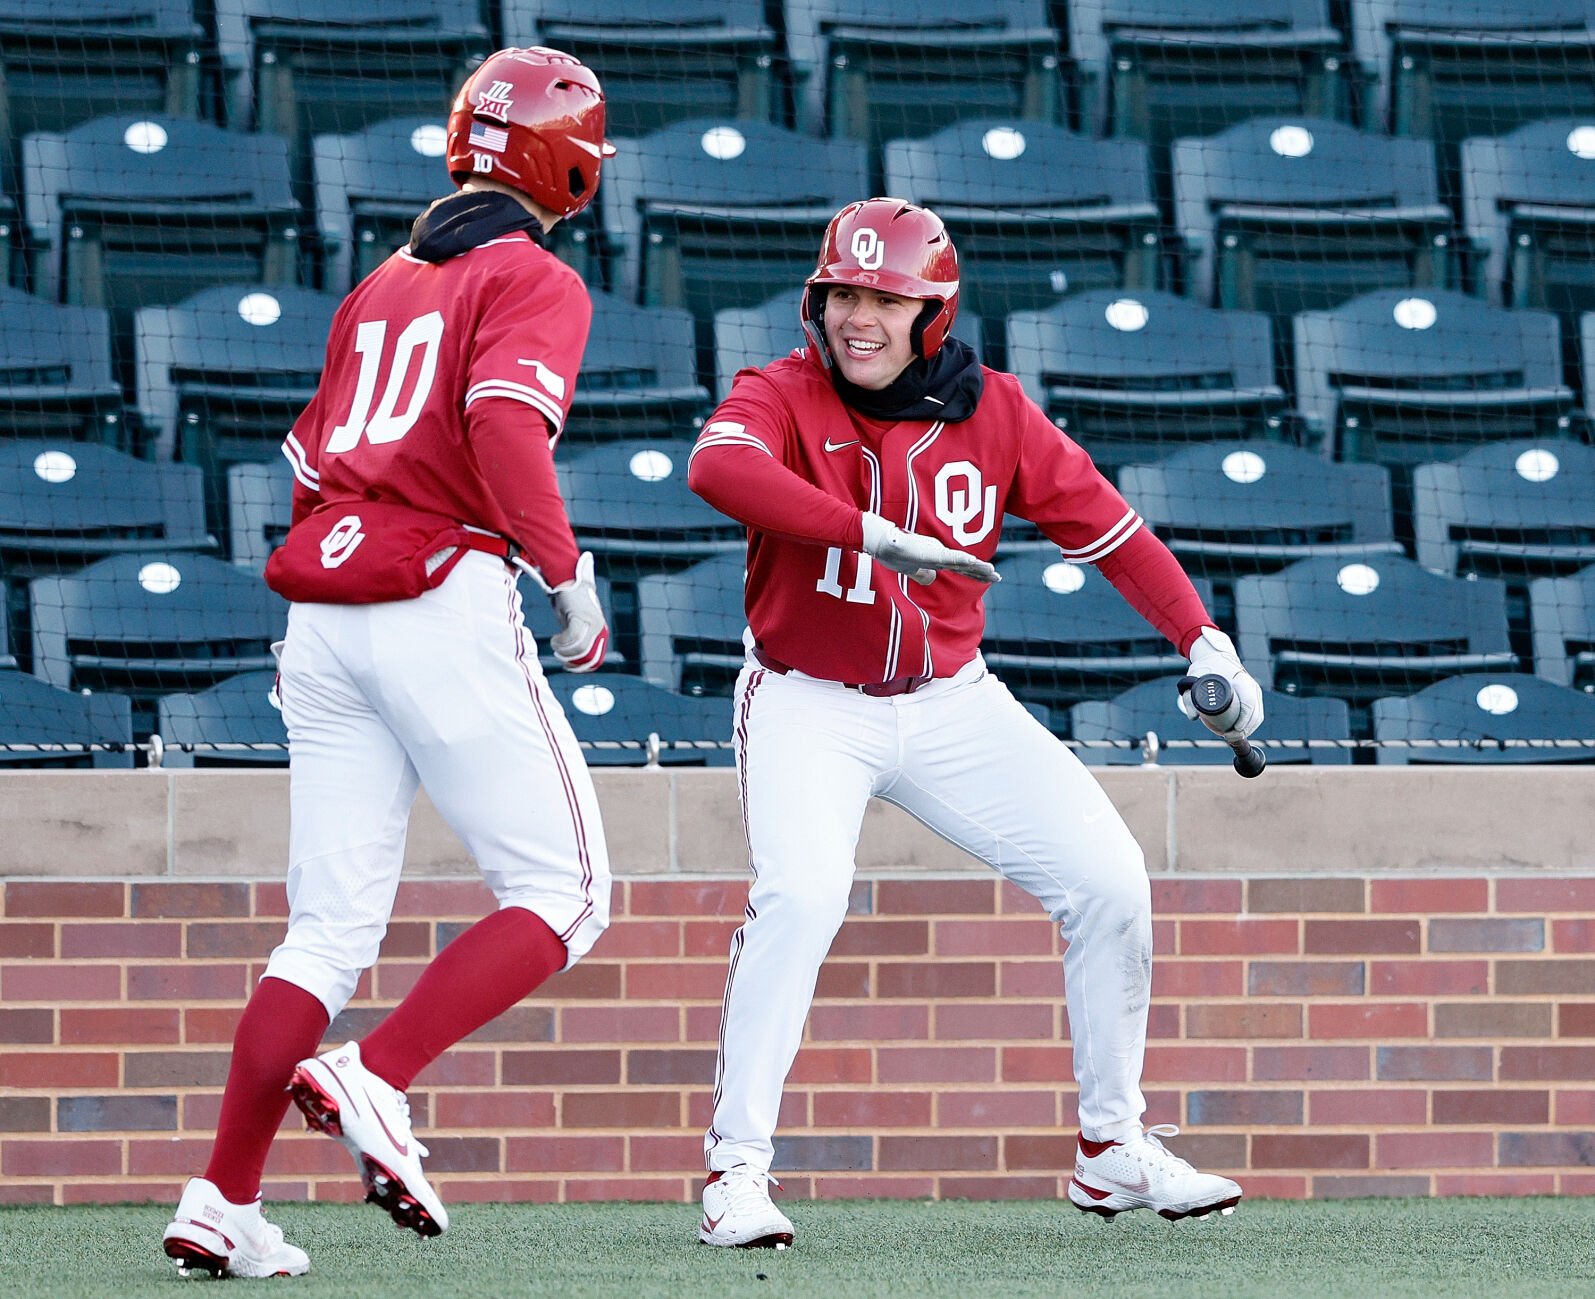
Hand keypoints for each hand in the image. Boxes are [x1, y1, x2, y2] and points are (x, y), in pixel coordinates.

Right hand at [549, 551, 608, 672]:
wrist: (568, 582)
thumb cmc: (570, 605)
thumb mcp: (577, 625)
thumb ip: (579, 640)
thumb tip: (572, 659)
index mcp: (601, 634)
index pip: (596, 660)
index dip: (582, 667)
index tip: (568, 666)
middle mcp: (600, 629)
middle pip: (587, 657)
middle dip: (571, 661)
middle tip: (559, 656)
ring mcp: (592, 623)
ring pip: (579, 649)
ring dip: (564, 651)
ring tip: (555, 644)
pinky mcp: (581, 617)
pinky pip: (571, 638)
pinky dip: (560, 642)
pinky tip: (554, 639)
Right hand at [860, 511, 999, 585]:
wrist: (882, 544)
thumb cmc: (894, 553)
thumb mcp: (911, 569)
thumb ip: (922, 573)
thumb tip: (931, 578)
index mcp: (938, 559)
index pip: (962, 568)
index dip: (976, 573)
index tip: (991, 577)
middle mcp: (941, 554)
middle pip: (966, 565)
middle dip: (982, 572)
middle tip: (998, 577)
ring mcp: (936, 552)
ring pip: (961, 560)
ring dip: (977, 567)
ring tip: (992, 572)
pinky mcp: (930, 551)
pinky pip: (948, 557)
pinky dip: (961, 559)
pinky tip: (972, 561)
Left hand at [1177, 628, 1263, 738]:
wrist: (1216, 656)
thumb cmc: (1206, 667)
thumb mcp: (1194, 678)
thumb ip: (1189, 697)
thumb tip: (1193, 717)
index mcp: (1239, 680)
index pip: (1248, 703)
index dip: (1243, 720)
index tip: (1232, 731)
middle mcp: (1250, 685)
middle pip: (1255, 712)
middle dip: (1245, 729)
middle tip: (1229, 738)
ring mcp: (1254, 690)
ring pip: (1258, 714)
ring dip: (1249, 728)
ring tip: (1234, 737)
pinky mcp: (1254, 694)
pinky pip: (1257, 712)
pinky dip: (1251, 723)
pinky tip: (1243, 731)